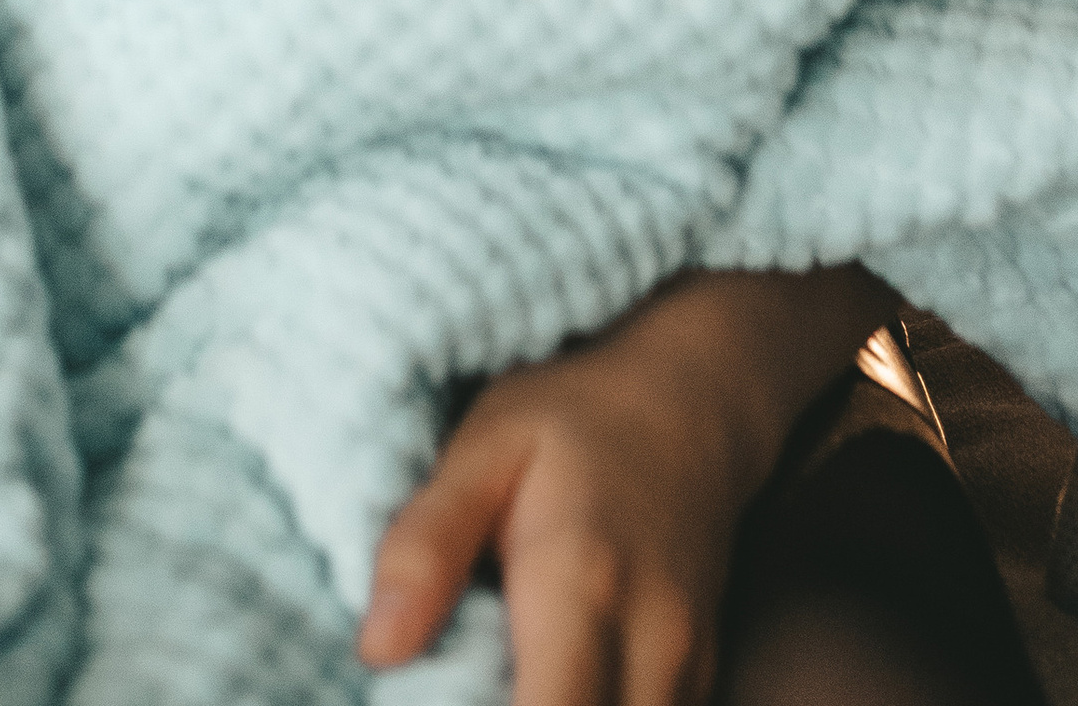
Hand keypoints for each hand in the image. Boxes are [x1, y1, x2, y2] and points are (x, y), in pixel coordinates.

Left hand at [359, 267, 891, 705]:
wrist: (688, 400)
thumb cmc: (570, 418)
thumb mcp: (484, 446)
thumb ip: (428, 542)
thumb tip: (376, 649)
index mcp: (579, 586)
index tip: (436, 696)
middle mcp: (649, 644)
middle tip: (459, 685)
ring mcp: (687, 667)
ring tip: (498, 683)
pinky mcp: (700, 677)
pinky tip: (547, 688)